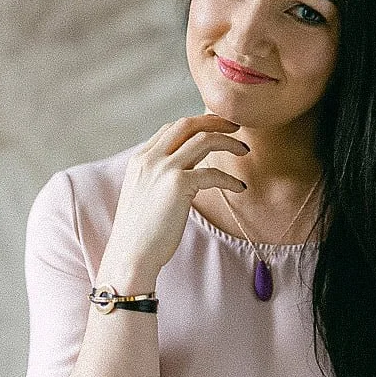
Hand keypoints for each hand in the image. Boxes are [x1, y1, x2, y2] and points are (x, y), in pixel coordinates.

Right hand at [98, 114, 248, 282]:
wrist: (131, 255)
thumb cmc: (140, 234)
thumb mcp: (144, 196)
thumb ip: (159, 178)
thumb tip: (184, 174)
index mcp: (140, 159)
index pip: (171, 129)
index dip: (196, 124)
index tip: (215, 128)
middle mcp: (150, 158)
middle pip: (187, 124)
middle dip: (214, 120)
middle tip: (235, 126)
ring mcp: (163, 169)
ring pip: (203, 139)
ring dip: (228, 141)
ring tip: (244, 149)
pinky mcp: (178, 185)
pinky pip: (213, 173)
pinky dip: (230, 179)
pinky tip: (239, 188)